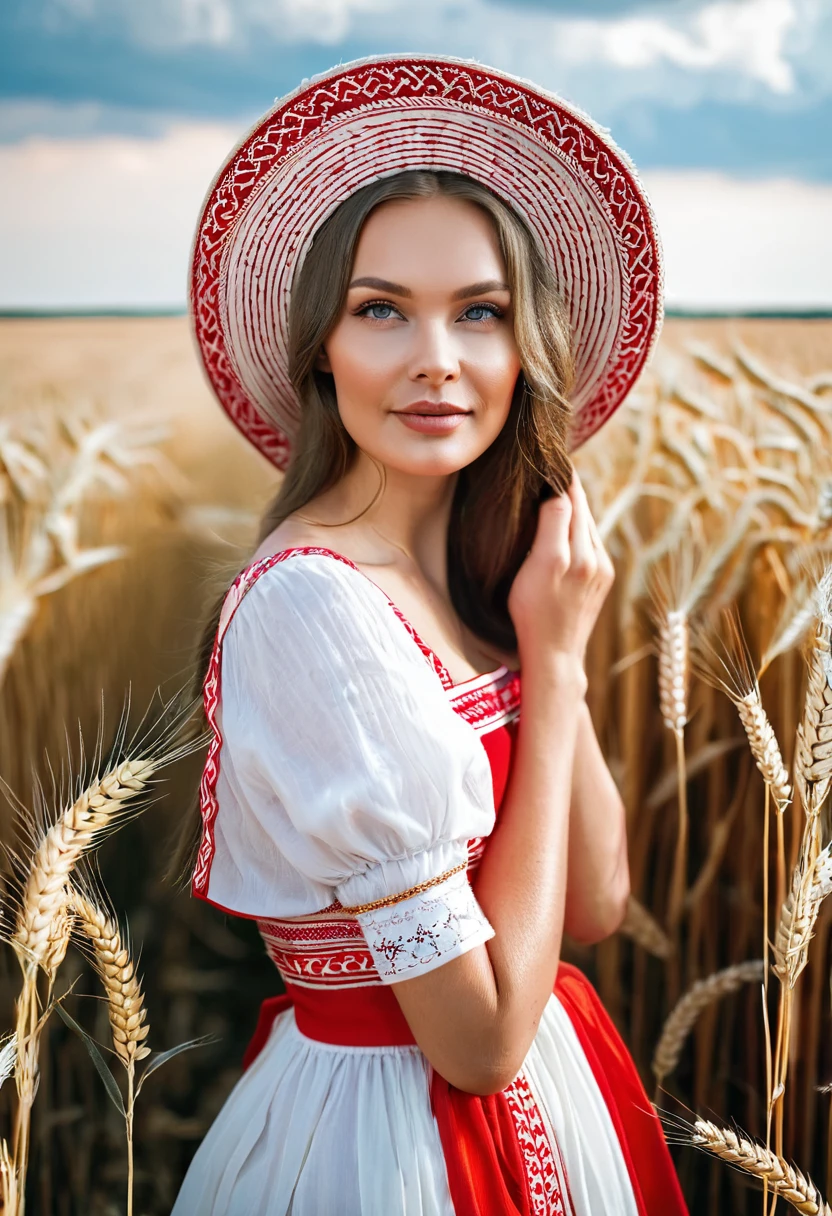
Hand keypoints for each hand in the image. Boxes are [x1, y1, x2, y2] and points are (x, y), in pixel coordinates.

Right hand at [507, 469, 613, 665]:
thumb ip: (551, 527)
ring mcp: (602, 569)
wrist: (555, 653)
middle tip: (555, 464)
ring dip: (575, 506)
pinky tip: (568, 523)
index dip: (560, 477)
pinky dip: (579, 526)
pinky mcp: (603, 579)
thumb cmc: (533, 613)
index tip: (551, 456)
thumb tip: (558, 492)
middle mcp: (595, 557)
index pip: (570, 500)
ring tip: (559, 487)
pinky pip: (590, 542)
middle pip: (582, 510)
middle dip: (569, 488)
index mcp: (576, 552)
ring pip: (587, 525)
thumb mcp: (535, 567)